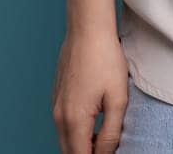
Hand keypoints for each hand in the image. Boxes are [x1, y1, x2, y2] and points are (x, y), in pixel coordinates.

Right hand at [51, 28, 128, 153]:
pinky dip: (75, 134)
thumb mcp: (117, 99)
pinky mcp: (56, 98)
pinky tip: (93, 126)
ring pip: (64, 140)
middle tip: (106, 149)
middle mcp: (58, 116)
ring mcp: (54, 107)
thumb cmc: (105, 60)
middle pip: (69, 153)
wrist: (87, 30)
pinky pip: (62, 126)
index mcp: (74, 119)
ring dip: (81, 146)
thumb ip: (110, 133)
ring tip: (102, 141)